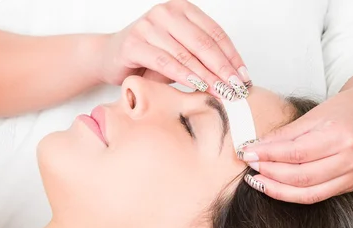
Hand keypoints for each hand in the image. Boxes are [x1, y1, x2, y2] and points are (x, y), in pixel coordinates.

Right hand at [98, 0, 249, 98]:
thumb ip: (201, 59)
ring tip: (222, 92)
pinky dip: (184, 76)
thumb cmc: (147, 58)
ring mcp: (149, 25)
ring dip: (207, 76)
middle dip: (223, 68)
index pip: (215, 33)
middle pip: (204, 43)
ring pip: (186, 54)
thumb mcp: (178, 55)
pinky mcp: (134, 43)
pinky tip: (198, 87)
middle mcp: (166, 12)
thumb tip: (233, 81)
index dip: (232, 56)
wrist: (108, 58)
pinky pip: (165, 62)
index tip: (244, 77)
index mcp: (182, 9)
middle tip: (236, 88)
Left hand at [241, 86, 352, 203]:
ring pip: (308, 193)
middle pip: (301, 176)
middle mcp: (351, 158)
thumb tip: (254, 148)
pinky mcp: (351, 186)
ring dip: (278, 189)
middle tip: (250, 167)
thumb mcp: (314, 115)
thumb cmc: (342, 110)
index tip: (247, 153)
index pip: (296, 152)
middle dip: (270, 174)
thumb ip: (285, 134)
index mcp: (342, 135)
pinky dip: (292, 194)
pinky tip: (275, 186)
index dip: (268, 155)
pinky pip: (316, 196)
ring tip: (257, 180)